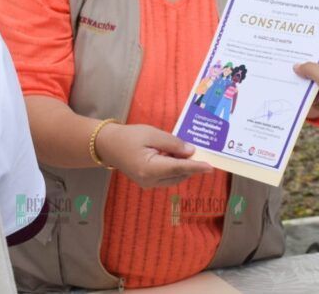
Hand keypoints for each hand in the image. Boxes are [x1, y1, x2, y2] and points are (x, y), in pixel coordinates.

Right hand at [96, 123, 212, 187]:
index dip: (196, 167)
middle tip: (200, 152)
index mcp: (150, 169)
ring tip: (186, 151)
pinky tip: (175, 156)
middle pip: (178, 175)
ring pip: (174, 178)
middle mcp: (150, 181)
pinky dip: (174, 168)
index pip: (178, 168)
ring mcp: (148, 184)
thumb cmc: (129, 136)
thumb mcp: (152, 134)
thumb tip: (190, 151)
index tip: (210, 167)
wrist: (108, 145)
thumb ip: (172, 143)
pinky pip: (167, 178)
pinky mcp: (148, 182)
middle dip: (190, 165)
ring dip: (183, 167)